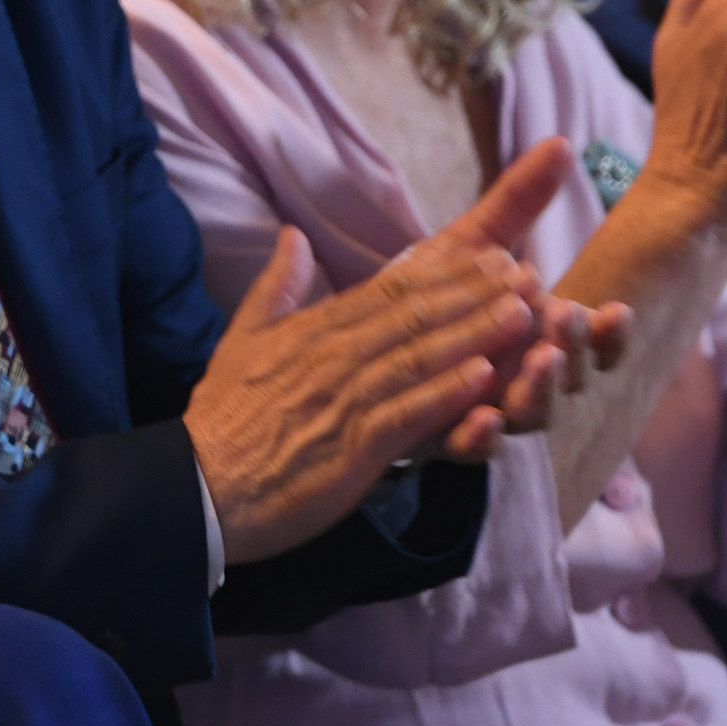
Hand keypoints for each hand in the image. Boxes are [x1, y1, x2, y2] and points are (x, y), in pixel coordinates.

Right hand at [186, 142, 582, 564]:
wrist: (196, 487)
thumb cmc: (222, 421)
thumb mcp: (242, 340)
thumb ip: (277, 288)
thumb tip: (294, 238)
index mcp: (315, 330)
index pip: (390, 290)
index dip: (447, 272)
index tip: (495, 255)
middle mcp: (334, 355)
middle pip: (414, 315)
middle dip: (476, 293)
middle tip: (530, 273)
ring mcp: (343, 400)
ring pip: (418, 357)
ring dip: (475, 333)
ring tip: (525, 313)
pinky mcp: (349, 447)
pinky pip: (406, 414)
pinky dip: (446, 394)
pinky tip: (485, 378)